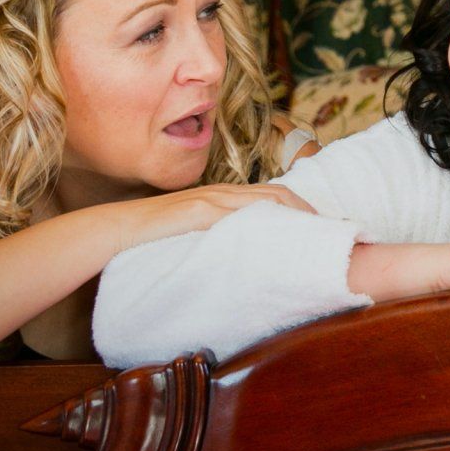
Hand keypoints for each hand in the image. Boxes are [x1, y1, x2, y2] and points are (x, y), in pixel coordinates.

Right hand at [105, 183, 315, 255]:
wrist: (117, 229)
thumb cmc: (154, 236)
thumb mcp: (195, 233)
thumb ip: (219, 236)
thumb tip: (245, 256)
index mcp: (223, 197)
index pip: (274, 195)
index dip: (302, 208)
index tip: (322, 226)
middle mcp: (223, 194)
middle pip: (279, 194)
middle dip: (309, 211)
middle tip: (332, 232)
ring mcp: (212, 200)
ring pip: (266, 200)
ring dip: (296, 214)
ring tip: (317, 234)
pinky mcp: (199, 212)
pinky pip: (239, 213)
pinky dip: (264, 220)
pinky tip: (280, 235)